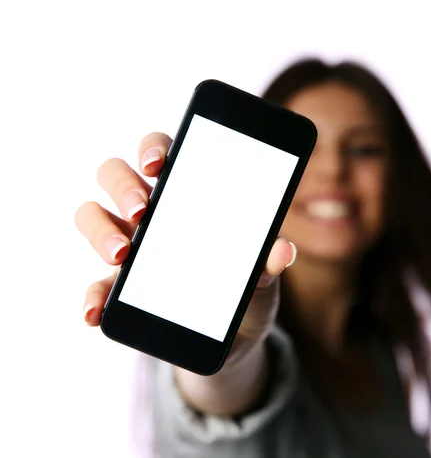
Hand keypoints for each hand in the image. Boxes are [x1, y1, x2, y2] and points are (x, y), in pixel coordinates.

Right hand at [75, 132, 296, 360]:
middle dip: (122, 186)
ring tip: (122, 254)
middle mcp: (152, 213)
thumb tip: (282, 251)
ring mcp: (131, 247)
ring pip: (92, 216)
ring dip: (100, 231)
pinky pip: (96, 287)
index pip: (161, 153)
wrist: (237, 337)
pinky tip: (96, 311)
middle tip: (142, 210)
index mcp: (187, 195)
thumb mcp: (262, 274)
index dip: (152, 148)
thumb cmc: (248, 288)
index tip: (157, 164)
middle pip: (116, 175)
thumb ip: (268, 261)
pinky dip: (92, 297)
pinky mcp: (121, 289)